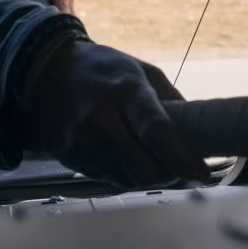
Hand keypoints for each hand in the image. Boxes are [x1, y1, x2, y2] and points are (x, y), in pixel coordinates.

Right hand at [19, 40, 208, 187]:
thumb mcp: (140, 70)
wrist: (44, 69)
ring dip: (147, 176)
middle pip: (146, 168)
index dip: (183, 158)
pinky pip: (109, 178)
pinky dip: (125, 173)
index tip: (203, 172)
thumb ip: (169, 100)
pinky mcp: (70, 157)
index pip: (157, 132)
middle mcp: (101, 118)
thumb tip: (198, 131)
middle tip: (180, 167)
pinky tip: (125, 155)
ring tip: (152, 158)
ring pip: (129, 179)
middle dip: (169, 173)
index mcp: (125, 91)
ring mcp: (81, 141)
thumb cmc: (101, 69)